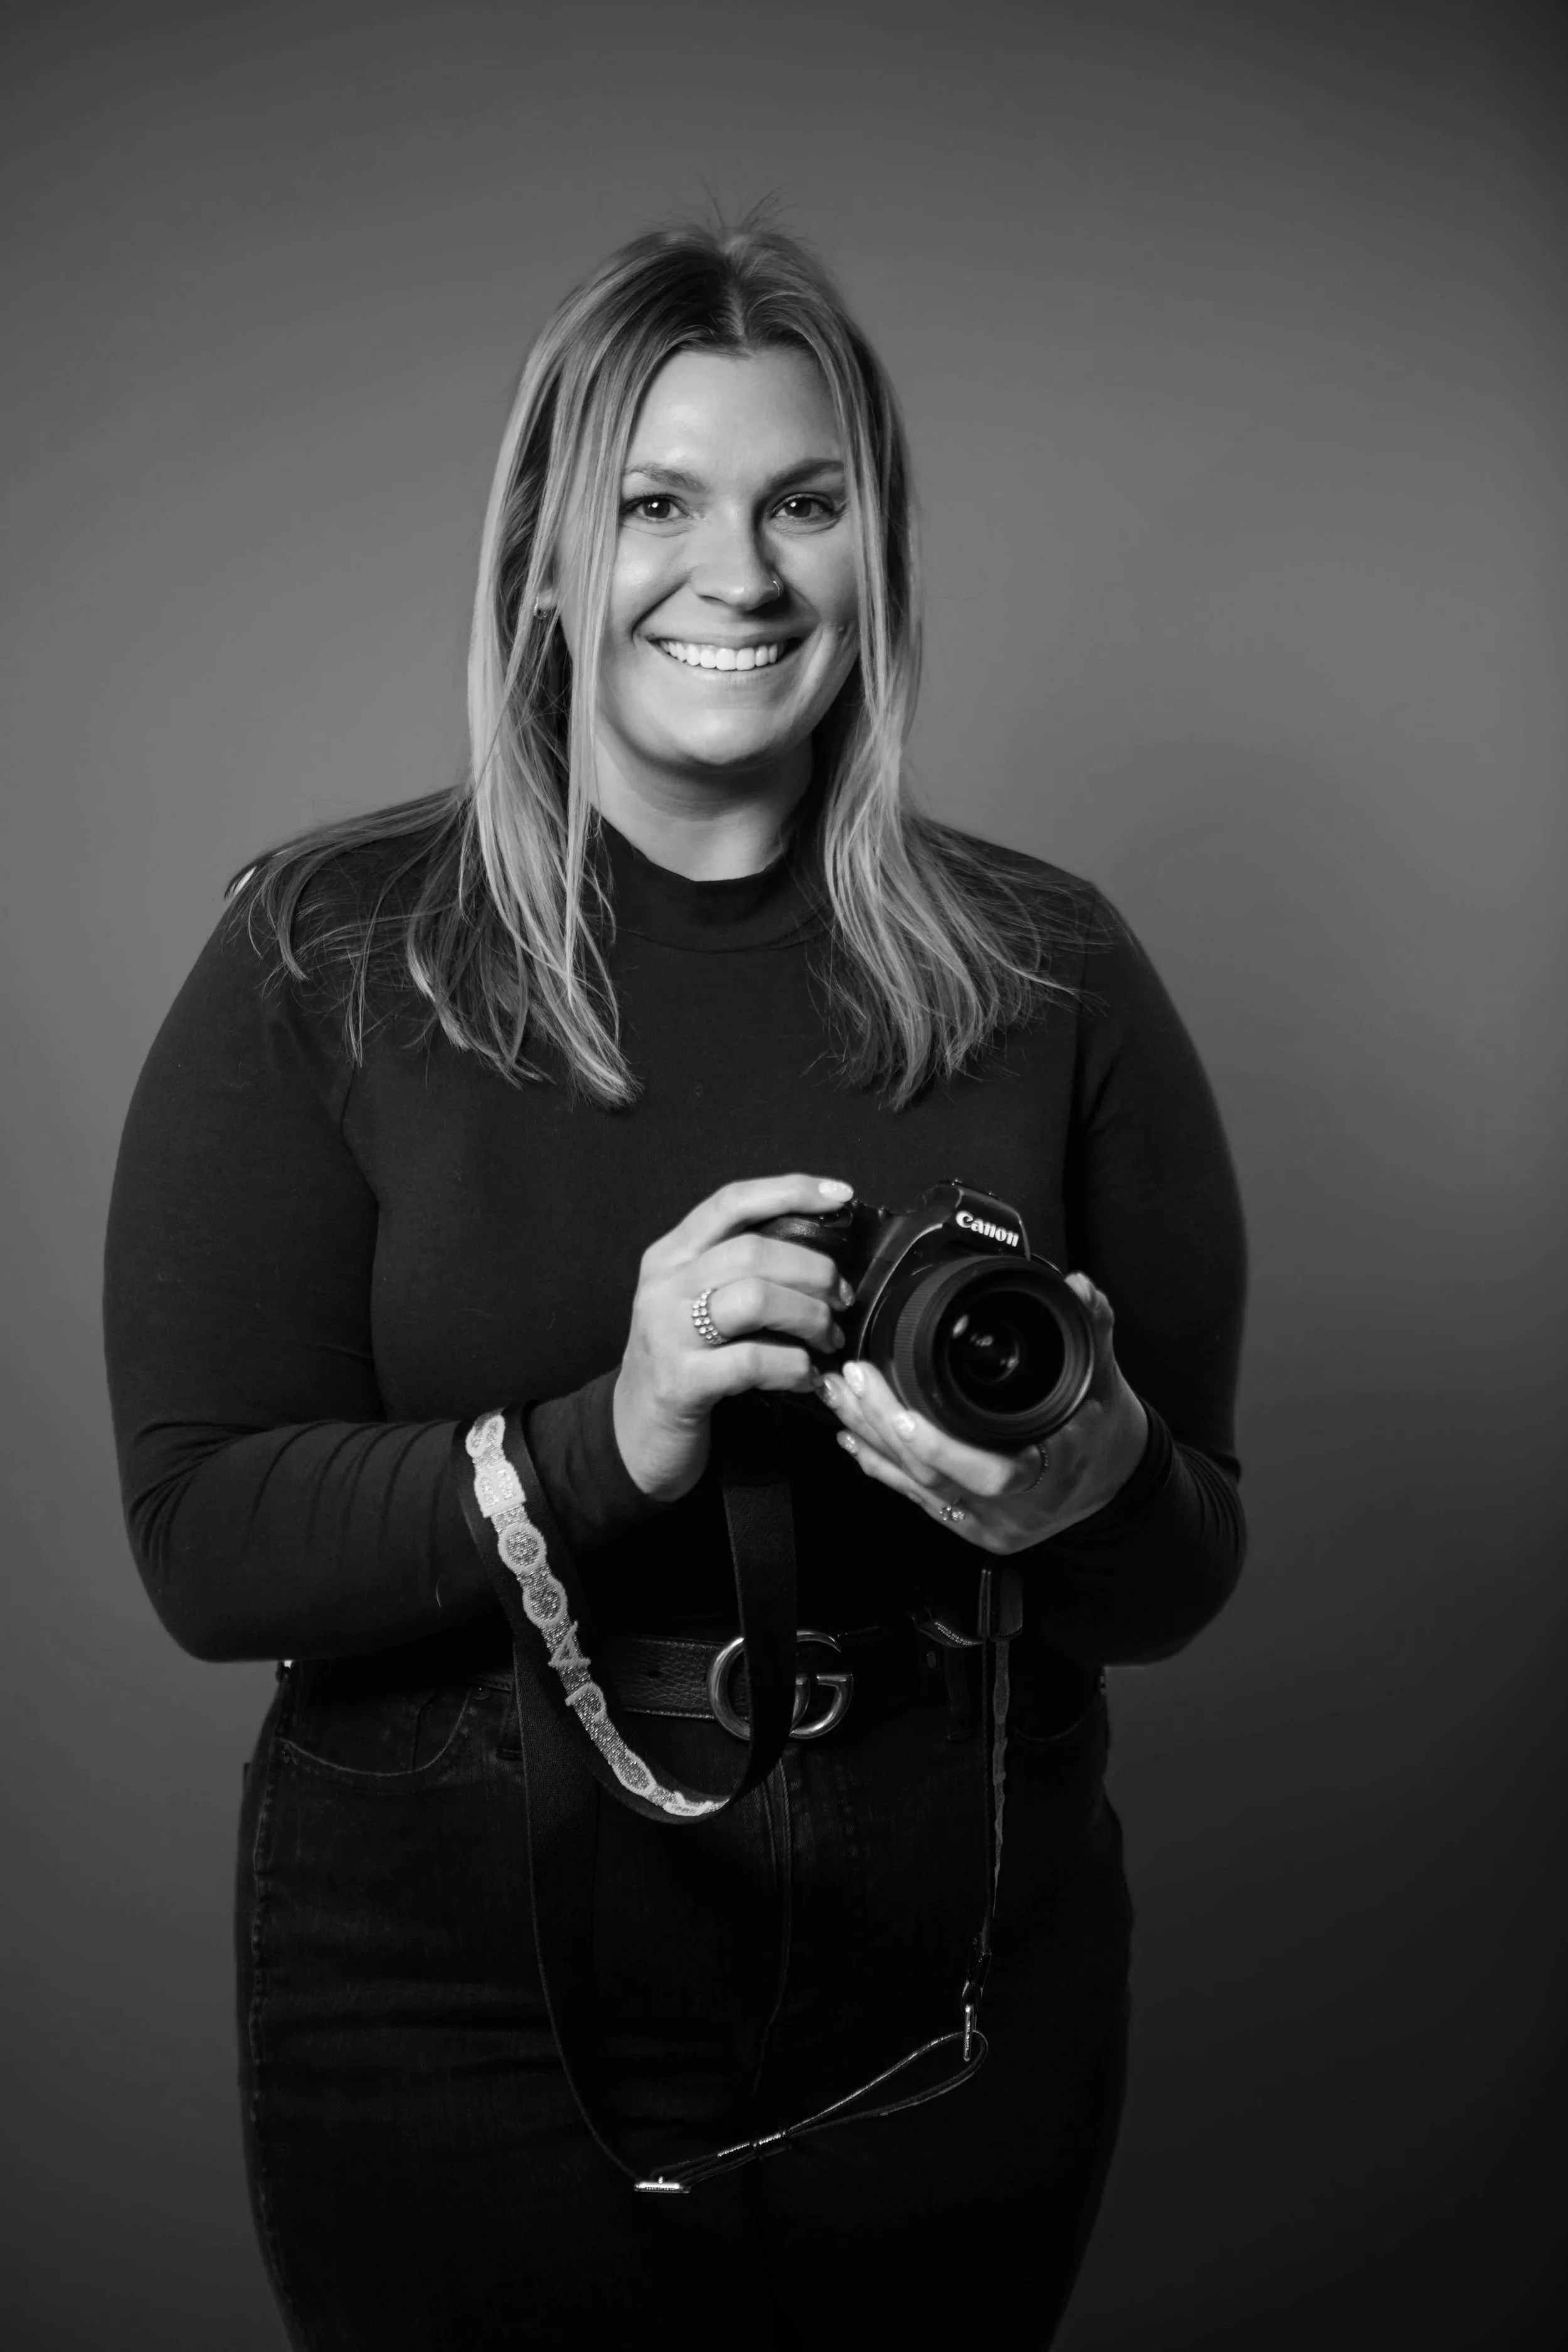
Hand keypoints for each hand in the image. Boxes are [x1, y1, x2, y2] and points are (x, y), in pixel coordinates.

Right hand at [613, 1174, 856, 1501]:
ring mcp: (668, 1332)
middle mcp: (664, 1285)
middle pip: (754, 1251)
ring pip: (756, 1298)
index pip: (732, 1202)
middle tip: (842, 1298)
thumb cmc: (686, 1362)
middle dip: (814, 1270)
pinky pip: (755, 1360)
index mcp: (671, 1255)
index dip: (790, 1191)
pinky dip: (795, 1366)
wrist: (635, 1435)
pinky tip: (807, 1377)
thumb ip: (742, 1271)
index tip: (841, 1196)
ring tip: (829, 1338)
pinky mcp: (681, 1381)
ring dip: (810, 1316)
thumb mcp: (700, 1304)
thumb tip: (825, 1252)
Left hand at [819, 1273, 1148, 1554]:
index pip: (995, 1473)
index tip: (906, 1415)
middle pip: (938, 1478)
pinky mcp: (967, 1524)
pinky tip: (851, 1435)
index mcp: (1054, 1471)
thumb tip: (1080, 1286)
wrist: (1111, 1481)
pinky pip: (915, 1498)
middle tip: (857, 1378)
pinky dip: (879, 1464)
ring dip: (872, 1439)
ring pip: (918, 1488)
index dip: (944, 1449)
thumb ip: (1093, 1328)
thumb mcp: (1104, 1376)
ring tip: (841, 1394)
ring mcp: (989, 1522)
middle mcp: (1017, 1505)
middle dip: (886, 1427)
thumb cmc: (1104, 1428)